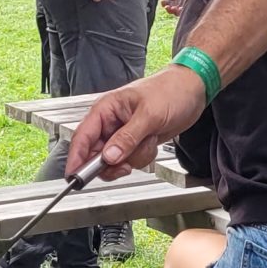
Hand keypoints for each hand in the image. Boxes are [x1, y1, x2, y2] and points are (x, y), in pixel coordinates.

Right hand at [67, 64, 206, 178]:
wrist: (193, 91)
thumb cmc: (170, 90)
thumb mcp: (149, 115)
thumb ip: (127, 137)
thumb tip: (109, 156)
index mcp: (106, 109)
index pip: (82, 136)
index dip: (76, 158)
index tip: (73, 176)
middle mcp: (111, 122)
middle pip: (96, 154)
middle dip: (112, 162)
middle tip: (125, 164)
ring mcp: (124, 134)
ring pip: (116, 161)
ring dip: (134, 157)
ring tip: (147, 140)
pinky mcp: (136, 142)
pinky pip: (132, 160)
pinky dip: (143, 156)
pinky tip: (152, 141)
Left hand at [162, 0, 194, 14]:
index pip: (188, 5)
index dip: (183, 10)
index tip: (177, 9)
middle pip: (180, 8)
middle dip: (175, 10)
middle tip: (170, 8)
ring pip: (173, 7)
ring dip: (169, 8)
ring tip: (166, 6)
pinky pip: (167, 2)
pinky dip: (165, 3)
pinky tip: (163, 1)